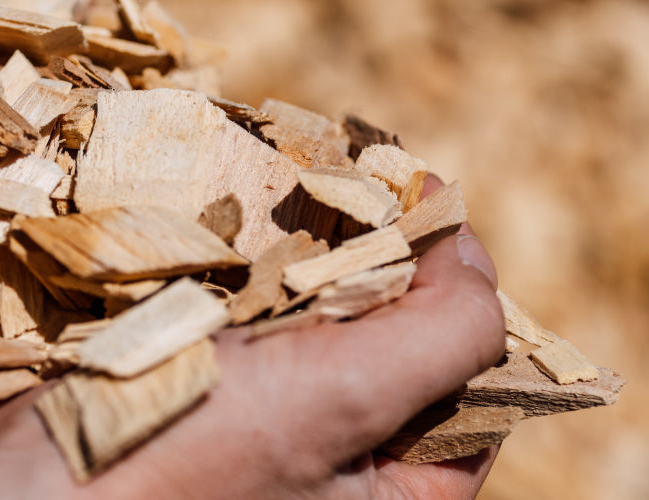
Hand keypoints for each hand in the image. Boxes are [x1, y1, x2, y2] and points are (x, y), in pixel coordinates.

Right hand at [0, 192, 505, 499]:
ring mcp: (248, 431)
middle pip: (384, 342)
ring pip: (298, 317)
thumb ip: (439, 338)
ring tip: (270, 185)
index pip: (470, 394)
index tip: (427, 206)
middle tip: (339, 180)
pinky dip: (218, 257)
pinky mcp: (177, 389)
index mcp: (383, 499)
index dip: (461, 295)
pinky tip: (204, 213)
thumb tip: (477, 256)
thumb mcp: (335, 403)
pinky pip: (221, 313)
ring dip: (284, 246)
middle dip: (364, 258)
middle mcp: (324, 469)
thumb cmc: (170, 466)